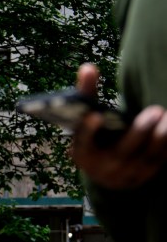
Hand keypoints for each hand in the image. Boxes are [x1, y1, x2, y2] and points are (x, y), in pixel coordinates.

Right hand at [71, 63, 166, 189]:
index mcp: (83, 153)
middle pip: (123, 150)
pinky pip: (161, 159)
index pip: (83, 143)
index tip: (95, 116)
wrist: (107, 173)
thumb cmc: (96, 139)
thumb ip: (86, 95)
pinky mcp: (146, 175)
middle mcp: (103, 167)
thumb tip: (88, 67)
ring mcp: (126, 174)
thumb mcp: (86, 122)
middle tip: (155, 111)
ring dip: (162, 135)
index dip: (88, 130)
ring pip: (147, 155)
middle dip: (140, 131)